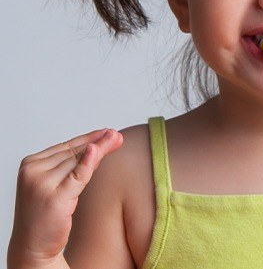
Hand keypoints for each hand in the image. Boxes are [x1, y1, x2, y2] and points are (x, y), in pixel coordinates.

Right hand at [9, 128, 122, 266]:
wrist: (32, 247)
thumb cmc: (46, 215)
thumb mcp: (58, 184)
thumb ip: (75, 165)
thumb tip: (100, 143)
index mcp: (30, 165)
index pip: (65, 147)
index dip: (88, 138)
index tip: (107, 131)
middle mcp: (32, 172)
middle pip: (73, 153)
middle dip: (97, 143)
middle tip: (117, 135)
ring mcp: (41, 185)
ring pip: (77, 162)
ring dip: (99, 150)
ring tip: (117, 139)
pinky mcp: (54, 198)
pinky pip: (77, 176)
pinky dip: (89, 163)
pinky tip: (98, 151)